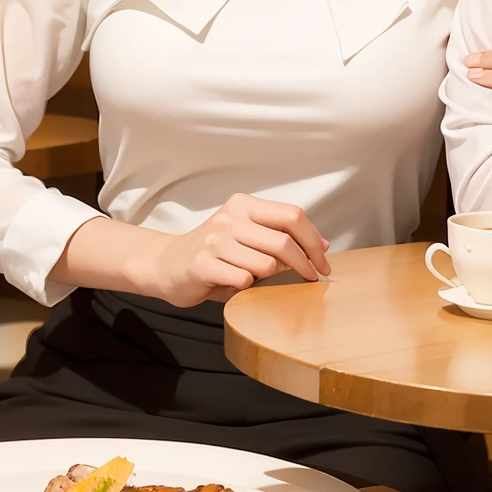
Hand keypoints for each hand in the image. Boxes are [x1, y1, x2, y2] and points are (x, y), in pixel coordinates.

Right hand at [57, 196, 331, 308]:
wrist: (167, 266)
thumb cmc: (216, 255)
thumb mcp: (247, 238)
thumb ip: (279, 237)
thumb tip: (323, 246)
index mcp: (244, 205)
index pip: (292, 215)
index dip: (314, 240)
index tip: (324, 262)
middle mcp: (229, 217)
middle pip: (284, 241)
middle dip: (305, 264)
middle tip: (313, 279)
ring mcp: (215, 239)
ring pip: (266, 264)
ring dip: (268, 278)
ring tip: (255, 279)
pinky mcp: (203, 264)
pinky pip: (243, 280)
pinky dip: (247, 287)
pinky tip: (235, 284)